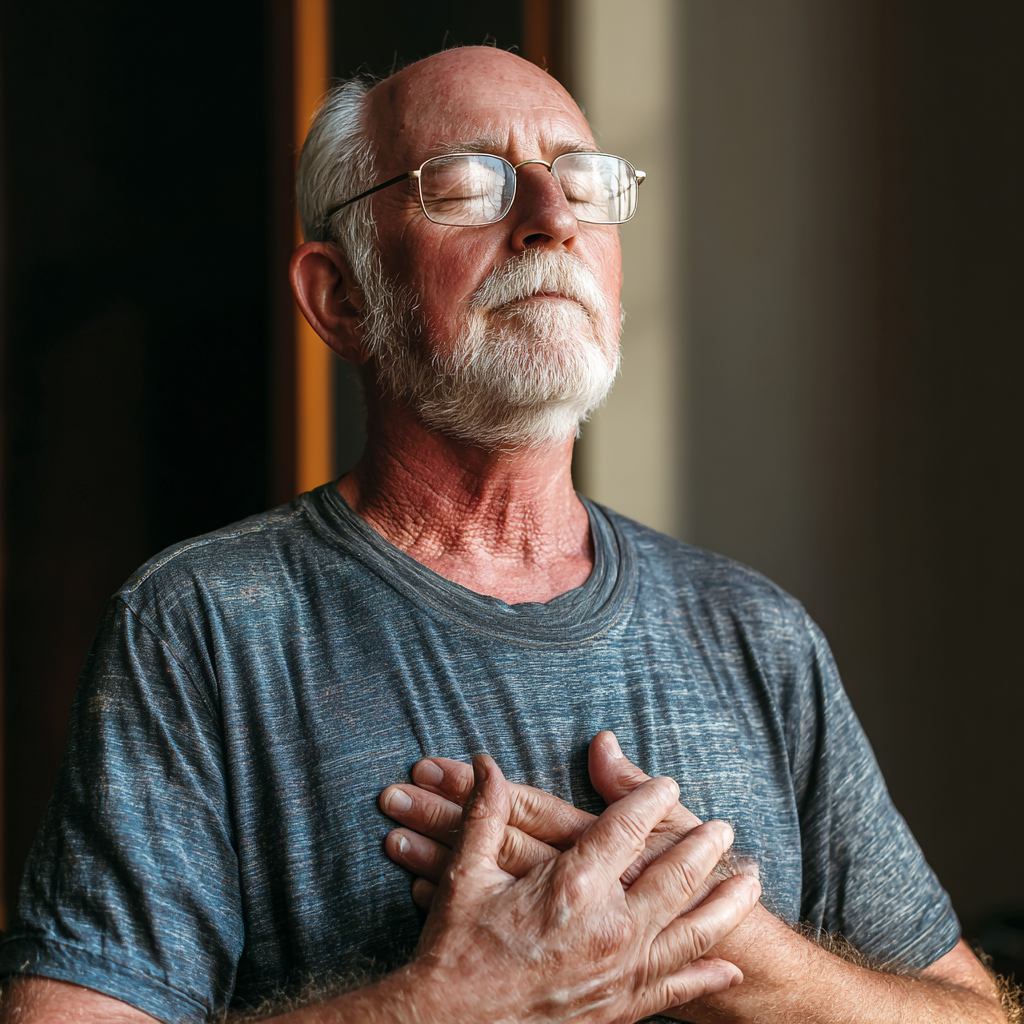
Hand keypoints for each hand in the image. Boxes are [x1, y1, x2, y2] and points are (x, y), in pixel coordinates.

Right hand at [394, 753, 759, 1023]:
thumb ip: (485, 813)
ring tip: (752, 881)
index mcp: (572, 885)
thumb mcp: (465, 873)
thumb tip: (486, 763)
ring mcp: (619, 971)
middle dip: (702, 847)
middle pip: (673, 876)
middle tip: (724, 827)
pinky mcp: (618, 1009)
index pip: (626, 828)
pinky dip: (706, 974)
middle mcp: (608, 926)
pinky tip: (728, 965)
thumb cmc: (455, 949)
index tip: (668, 785)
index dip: (649, 801)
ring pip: (690, 931)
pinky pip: (675, 989)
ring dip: (725, 903)